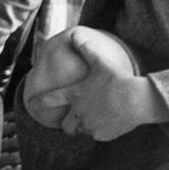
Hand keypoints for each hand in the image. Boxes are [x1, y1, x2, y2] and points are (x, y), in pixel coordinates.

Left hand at [38, 28, 167, 140]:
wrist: (137, 99)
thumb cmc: (118, 79)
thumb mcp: (100, 60)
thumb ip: (86, 48)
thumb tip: (75, 33)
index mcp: (75, 95)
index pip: (50, 99)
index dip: (39, 102)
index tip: (31, 103)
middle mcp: (79, 113)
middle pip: (65, 126)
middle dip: (66, 123)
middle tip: (72, 119)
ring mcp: (91, 126)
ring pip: (82, 131)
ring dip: (83, 127)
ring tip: (92, 119)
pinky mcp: (104, 135)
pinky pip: (97, 135)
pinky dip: (99, 131)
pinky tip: (108, 122)